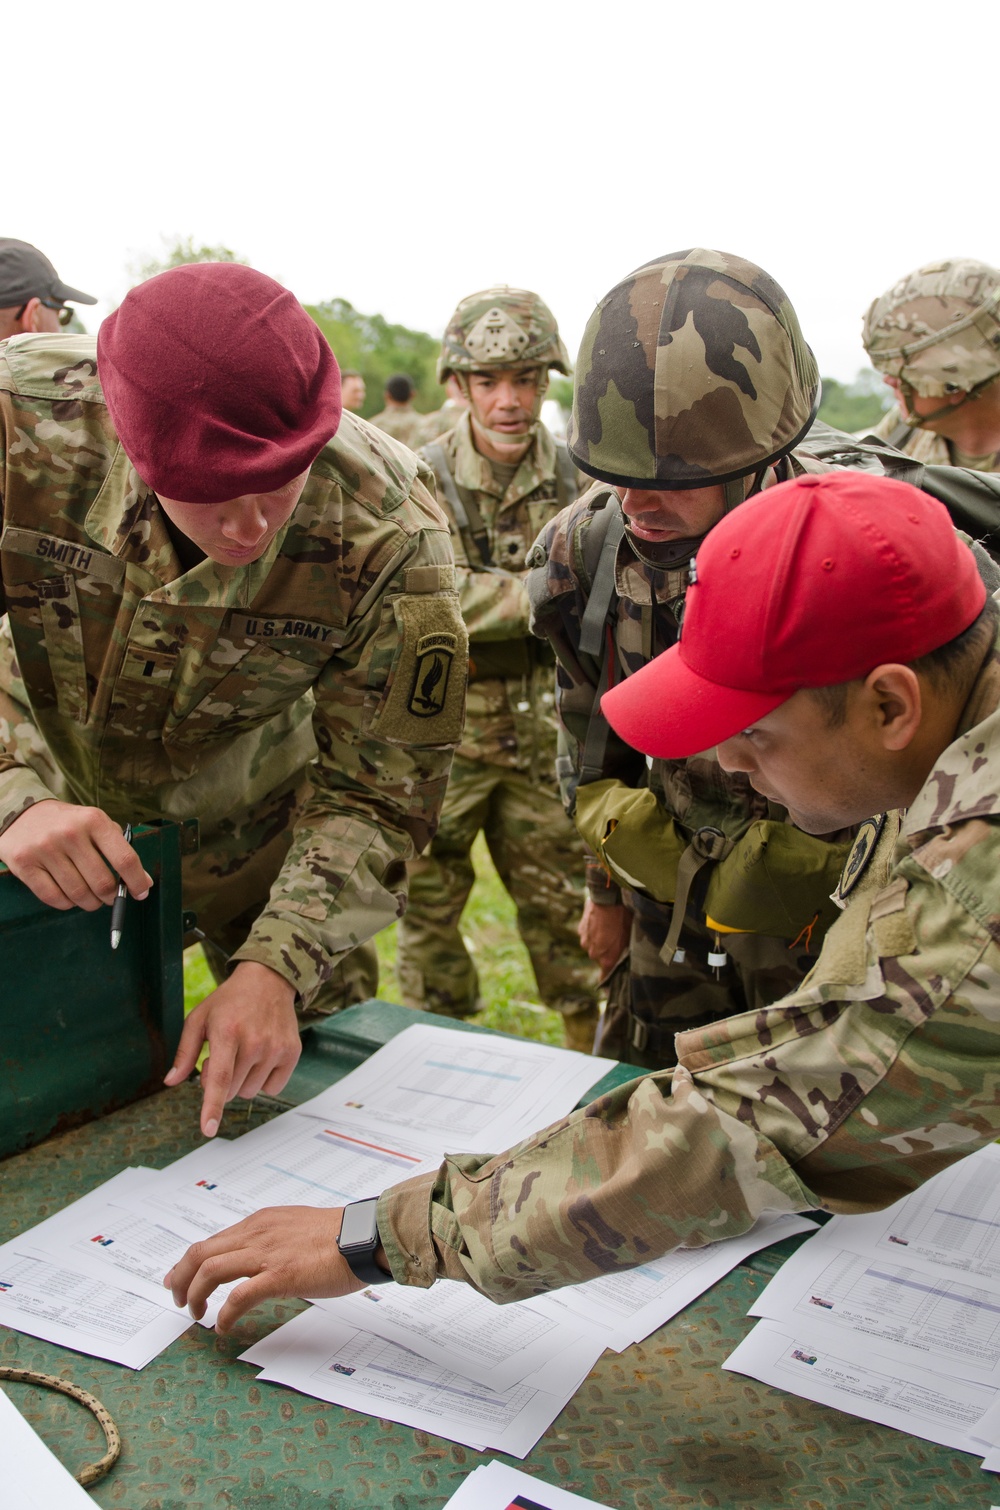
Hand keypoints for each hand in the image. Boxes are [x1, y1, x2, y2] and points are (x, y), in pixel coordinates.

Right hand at [0, 800, 151, 909]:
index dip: (136, 881)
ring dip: (90, 903)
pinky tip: (70, 897)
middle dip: (111, 897)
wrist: (21, 814)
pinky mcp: (24, 864)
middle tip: (110, 897)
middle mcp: (69, 833)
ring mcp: (45, 849)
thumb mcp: (95, 823)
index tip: (142, 892)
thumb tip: (144, 882)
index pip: (124, 858)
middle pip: (101, 882)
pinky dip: (67, 904)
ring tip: (91, 898)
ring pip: (79, 894)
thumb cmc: (68, 823)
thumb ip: (119, 848)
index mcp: (93, 820)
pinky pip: (54, 898)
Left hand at [164, 962, 301, 1136]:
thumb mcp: (199, 1019)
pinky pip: (273, 1088)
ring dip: (243, 1080)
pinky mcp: (292, 1052)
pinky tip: (262, 1057)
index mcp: (227, 1032)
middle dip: (223, 1080)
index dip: (212, 1106)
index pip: (220, 1078)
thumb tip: (171, 1081)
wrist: (268, 980)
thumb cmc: (229, 1002)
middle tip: (226, 1054)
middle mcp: (254, 1041)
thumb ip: (184, 1052)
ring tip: (244, 1052)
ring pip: (251, 1091)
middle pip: (232, 1090)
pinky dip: (264, 1079)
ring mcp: (276, 1047)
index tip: (208, 1129)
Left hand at [165, 1205, 365, 1332]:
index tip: (179, 1279)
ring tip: (196, 1314)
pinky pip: (239, 1297)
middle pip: (201, 1253)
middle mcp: (257, 1232)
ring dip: (195, 1295)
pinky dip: (224, 1314)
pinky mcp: (280, 1275)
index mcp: (261, 1221)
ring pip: (211, 1270)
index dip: (188, 1263)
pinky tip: (224, 1326)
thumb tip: (260, 1259)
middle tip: (177, 1300)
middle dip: (181, 1279)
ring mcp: (267, 1253)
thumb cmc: (340, 1236)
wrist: (366, 1236)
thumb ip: (274, 1239)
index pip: (212, 1241)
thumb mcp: (297, 1227)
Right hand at [578, 898, 631, 975]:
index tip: (610, 986)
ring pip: (594, 946)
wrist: (608, 898)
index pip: (605, 978)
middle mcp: (593, 954)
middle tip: (617, 941)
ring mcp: (585, 941)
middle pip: (600, 959)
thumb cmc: (623, 919)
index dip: (608, 981)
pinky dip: (594, 931)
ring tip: (609, 928)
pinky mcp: (581, 930)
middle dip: (607, 953)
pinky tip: (602, 921)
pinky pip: (588, 935)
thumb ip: (626, 952)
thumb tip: (627, 958)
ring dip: (600, 941)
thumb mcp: (630, 937)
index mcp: (607, 959)